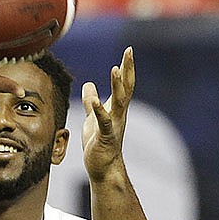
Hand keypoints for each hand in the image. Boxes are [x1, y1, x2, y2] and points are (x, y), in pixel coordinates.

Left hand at [81, 46, 134, 181]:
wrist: (103, 168)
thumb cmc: (99, 144)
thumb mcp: (92, 119)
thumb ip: (91, 102)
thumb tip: (89, 84)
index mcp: (116, 109)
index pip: (124, 85)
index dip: (126, 68)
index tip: (129, 51)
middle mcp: (119, 115)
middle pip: (126, 88)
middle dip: (128, 70)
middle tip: (129, 52)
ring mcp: (114, 125)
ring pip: (119, 102)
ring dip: (118, 86)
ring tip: (116, 69)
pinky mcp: (105, 137)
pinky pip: (104, 122)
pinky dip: (100, 112)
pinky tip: (96, 102)